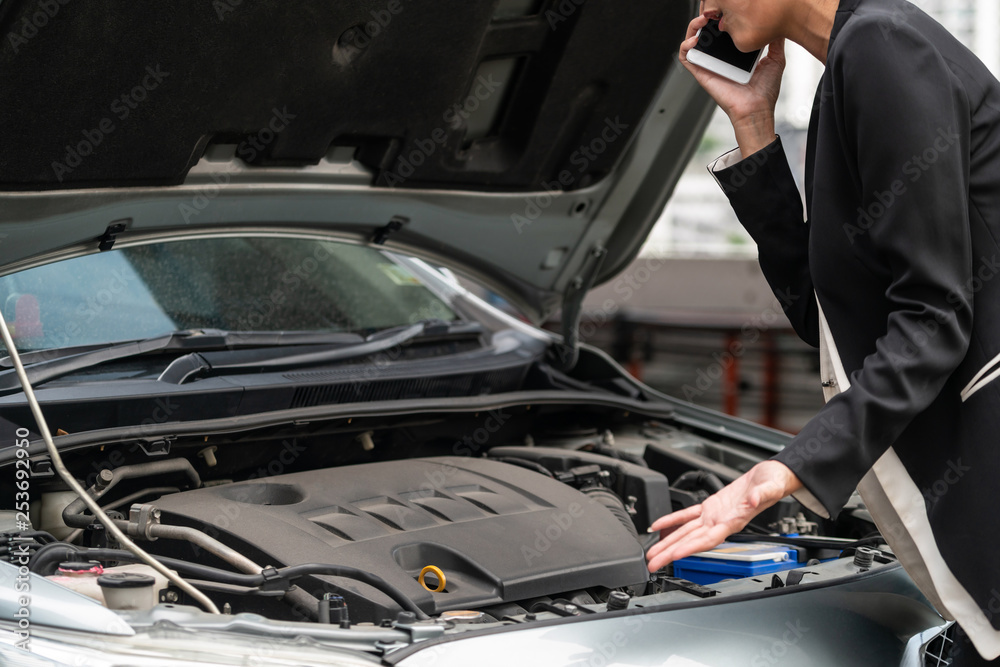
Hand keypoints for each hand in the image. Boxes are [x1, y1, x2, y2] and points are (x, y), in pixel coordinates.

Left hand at [645, 461, 802, 572]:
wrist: (773, 476)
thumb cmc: (774, 483)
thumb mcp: (771, 487)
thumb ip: (762, 495)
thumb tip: (752, 500)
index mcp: (734, 521)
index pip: (709, 539)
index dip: (691, 548)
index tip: (675, 555)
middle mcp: (721, 522)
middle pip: (692, 541)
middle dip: (671, 553)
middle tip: (653, 564)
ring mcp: (714, 515)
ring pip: (686, 531)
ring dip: (668, 542)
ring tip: (652, 553)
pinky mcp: (710, 505)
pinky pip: (687, 515)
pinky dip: (672, 520)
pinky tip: (658, 526)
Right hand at [679, 10, 786, 156]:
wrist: (756, 109)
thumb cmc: (764, 91)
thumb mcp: (775, 59)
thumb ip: (775, 43)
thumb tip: (779, 28)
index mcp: (734, 54)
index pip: (722, 32)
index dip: (720, 20)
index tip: (726, 12)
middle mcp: (720, 58)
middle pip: (705, 34)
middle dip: (704, 19)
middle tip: (712, 12)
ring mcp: (709, 65)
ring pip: (691, 42)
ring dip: (692, 28)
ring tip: (701, 20)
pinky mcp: (701, 73)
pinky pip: (686, 58)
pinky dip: (685, 46)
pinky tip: (694, 39)